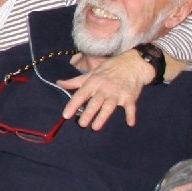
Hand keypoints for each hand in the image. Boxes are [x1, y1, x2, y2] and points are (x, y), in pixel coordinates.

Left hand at [58, 49, 173, 129]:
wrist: (132, 64)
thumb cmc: (109, 69)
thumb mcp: (91, 73)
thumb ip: (75, 81)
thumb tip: (59, 83)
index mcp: (93, 83)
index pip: (81, 94)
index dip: (73, 105)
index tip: (66, 115)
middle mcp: (104, 88)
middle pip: (95, 102)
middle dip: (88, 113)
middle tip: (81, 124)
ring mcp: (117, 93)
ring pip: (109, 106)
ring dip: (102, 116)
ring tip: (95, 127)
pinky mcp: (129, 97)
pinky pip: (130, 107)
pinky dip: (131, 115)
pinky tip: (130, 123)